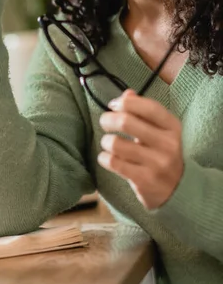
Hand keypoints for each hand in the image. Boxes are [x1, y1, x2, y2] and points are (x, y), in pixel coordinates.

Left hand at [98, 89, 183, 209]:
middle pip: (127, 122)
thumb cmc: (163, 153)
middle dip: (108, 119)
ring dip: (106, 141)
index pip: (148, 107)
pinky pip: (114, 163)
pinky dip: (104, 158)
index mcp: (173, 127)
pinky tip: (106, 158)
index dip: (126, 102)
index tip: (114, 105)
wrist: (180, 190)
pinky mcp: (145, 180)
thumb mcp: (161, 131)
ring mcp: (157, 164)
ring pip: (117, 144)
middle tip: (105, 122)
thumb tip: (127, 94)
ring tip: (108, 143)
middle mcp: (168, 144)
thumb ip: (144, 111)